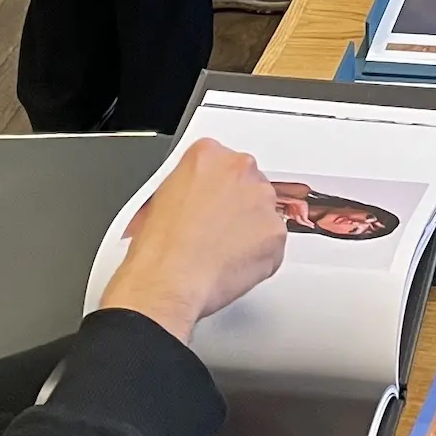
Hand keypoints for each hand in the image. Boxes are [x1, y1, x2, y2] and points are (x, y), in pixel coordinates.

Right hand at [100, 140, 284, 342]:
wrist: (169, 279)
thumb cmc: (158, 246)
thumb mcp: (158, 198)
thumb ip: (188, 187)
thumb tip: (196, 199)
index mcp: (208, 155)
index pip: (223, 162)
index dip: (216, 189)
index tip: (211, 203)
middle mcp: (240, 170)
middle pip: (249, 183)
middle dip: (237, 206)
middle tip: (216, 231)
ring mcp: (262, 200)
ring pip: (264, 213)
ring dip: (250, 230)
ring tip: (222, 252)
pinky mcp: (277, 232)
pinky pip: (274, 244)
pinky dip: (260, 256)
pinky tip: (234, 265)